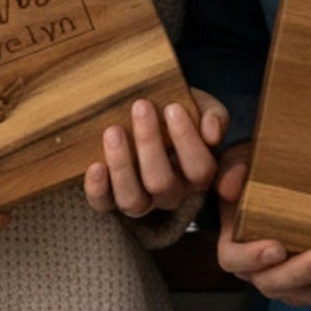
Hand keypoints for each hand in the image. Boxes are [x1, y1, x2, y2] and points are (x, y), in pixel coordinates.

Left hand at [83, 90, 227, 216]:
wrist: (146, 112)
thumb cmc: (176, 111)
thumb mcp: (200, 107)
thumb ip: (214, 116)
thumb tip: (212, 132)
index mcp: (197, 174)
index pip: (199, 168)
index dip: (187, 140)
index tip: (173, 107)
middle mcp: (171, 193)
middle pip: (162, 183)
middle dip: (149, 143)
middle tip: (140, 106)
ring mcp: (141, 200)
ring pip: (133, 201)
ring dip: (122, 166)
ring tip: (113, 131)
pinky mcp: (110, 200)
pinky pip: (103, 204)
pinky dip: (98, 188)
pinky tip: (95, 166)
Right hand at [213, 145, 310, 306]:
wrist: (283, 179)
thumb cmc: (257, 172)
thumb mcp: (240, 161)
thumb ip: (234, 169)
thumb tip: (230, 186)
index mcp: (236, 245)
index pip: (236, 258)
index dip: (253, 257)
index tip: (276, 247)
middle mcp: (261, 271)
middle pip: (278, 283)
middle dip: (305, 272)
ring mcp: (292, 281)